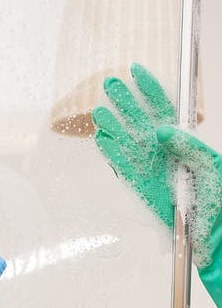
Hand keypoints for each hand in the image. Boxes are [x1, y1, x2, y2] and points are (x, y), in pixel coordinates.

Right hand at [92, 62, 221, 307]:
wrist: (213, 236)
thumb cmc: (218, 200)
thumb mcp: (211, 166)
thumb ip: (188, 145)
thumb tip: (161, 130)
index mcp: (184, 142)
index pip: (164, 108)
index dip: (150, 89)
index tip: (136, 70)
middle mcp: (165, 153)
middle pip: (140, 121)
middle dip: (125, 102)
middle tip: (109, 84)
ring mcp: (152, 171)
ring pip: (127, 142)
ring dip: (112, 126)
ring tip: (98, 111)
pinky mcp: (142, 190)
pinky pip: (123, 169)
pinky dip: (111, 154)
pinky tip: (101, 140)